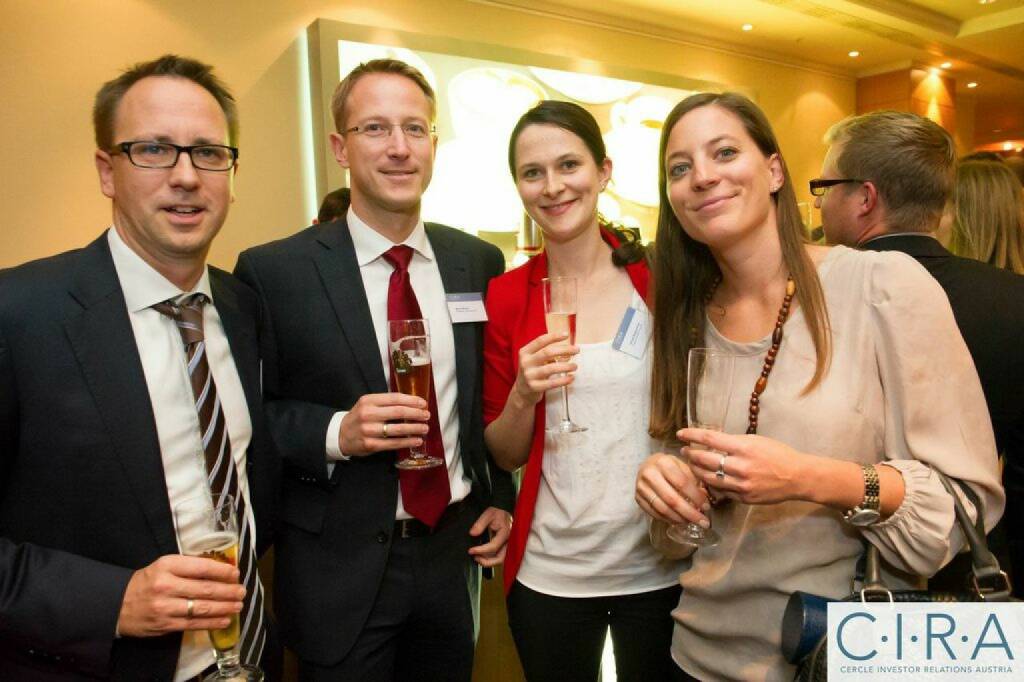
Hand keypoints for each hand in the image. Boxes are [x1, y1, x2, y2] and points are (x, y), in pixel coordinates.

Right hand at [116, 555, 244, 637]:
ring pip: (202, 608)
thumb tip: (221, 569)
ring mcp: (165, 607)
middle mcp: (166, 585)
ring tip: (238, 605)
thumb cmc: (148, 582)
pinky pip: (194, 624)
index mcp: (167, 565)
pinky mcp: (166, 624)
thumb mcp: (164, 566)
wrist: (118, 605)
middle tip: (242, 591)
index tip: (236, 573)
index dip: (222, 571)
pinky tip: (225, 620)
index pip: (201, 567)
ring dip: (225, 607)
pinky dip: (212, 623)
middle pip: (205, 589)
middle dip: (228, 591)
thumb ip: (188, 566)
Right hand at [339, 392, 428, 455]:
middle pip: (398, 412)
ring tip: (425, 428)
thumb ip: (385, 403)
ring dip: (415, 428)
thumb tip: (412, 403)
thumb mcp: (368, 404)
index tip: (423, 403)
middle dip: (416, 413)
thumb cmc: (359, 417)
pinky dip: (407, 442)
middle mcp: (368, 414)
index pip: (394, 398)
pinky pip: (393, 443)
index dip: (412, 400)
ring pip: (397, 429)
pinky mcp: (371, 445)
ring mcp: (369, 430)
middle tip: (427, 415)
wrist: (340, 435)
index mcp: (369, 401)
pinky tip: (417, 440)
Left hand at [468, 507, 512, 566]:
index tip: (471, 550)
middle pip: (500, 558)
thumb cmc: (498, 513)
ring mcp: (508, 545)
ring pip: (500, 559)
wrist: (504, 511)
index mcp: (506, 533)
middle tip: (475, 557)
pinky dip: (490, 559)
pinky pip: (499, 556)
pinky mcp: (505, 547)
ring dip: (488, 562)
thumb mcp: (488, 514)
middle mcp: (509, 541)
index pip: (493, 546)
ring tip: (477, 557)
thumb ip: (480, 524)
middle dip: (487, 561)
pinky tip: (481, 555)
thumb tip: (472, 533)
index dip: (481, 550)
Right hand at [510, 332, 578, 408]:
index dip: (554, 336)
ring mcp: (529, 375)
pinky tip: (571, 378)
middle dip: (564, 350)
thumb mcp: (536, 360)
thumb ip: (550, 354)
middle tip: (577, 350)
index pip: (540, 341)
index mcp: (525, 352)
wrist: (522, 392)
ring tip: (575, 366)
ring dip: (566, 366)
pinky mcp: (534, 387)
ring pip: (551, 368)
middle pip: (547, 352)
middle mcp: (525, 362)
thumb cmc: (533, 372)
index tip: (566, 334)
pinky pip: (552, 383)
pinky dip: (563, 380)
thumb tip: (569, 351)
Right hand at [635, 453, 709, 526]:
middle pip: (672, 499)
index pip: (682, 483)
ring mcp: (641, 487)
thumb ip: (694, 481)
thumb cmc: (669, 466)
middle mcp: (649, 474)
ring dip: (680, 519)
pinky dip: (668, 519)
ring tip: (691, 522)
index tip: (706, 507)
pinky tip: (678, 520)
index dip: (696, 497)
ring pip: (663, 509)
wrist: (647, 465)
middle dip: (690, 513)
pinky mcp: (637, 498)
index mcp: (663, 462)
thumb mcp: (682, 466)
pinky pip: (654, 513)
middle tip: (703, 522)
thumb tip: (704, 500)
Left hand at [681, 427, 811, 504]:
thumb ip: (734, 442)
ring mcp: (741, 484)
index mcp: (744, 447)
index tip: (680, 433)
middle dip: (691, 454)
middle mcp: (740, 466)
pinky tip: (707, 479)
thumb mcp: (756, 441)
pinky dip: (711, 484)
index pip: (710, 439)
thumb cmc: (778, 454)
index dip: (692, 435)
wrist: (797, 477)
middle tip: (684, 451)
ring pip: (709, 478)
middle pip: (705, 459)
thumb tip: (712, 441)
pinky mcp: (744, 497)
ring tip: (692, 465)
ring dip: (696, 470)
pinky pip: (721, 491)